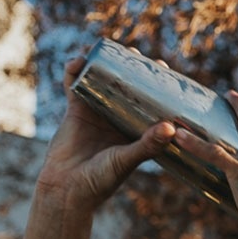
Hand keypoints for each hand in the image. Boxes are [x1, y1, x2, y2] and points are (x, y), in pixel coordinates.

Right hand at [36, 55, 176, 213]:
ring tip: (105, 48)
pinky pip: (74, 84)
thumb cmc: (101, 181)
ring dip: (101, 62)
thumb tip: (170, 127)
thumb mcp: (127, 160)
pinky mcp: (75, 110)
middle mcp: (118, 118)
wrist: (67, 190)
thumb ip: (147, 145)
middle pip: (126, 84)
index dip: (156, 84)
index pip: (150, 101)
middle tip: (134, 52)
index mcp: (136, 129)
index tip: (163, 68)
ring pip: (100, 79)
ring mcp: (96, 112)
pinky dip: (75, 70)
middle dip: (129, 66)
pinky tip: (78, 60)